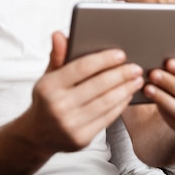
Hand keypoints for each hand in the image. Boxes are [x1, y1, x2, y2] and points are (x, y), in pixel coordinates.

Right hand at [28, 31, 143, 152]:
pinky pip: (107, 118)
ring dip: (125, 89)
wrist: (37, 136)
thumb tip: (59, 35)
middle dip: (121, 74)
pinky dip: (120, 105)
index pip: (81, 68)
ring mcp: (70, 125)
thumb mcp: (48, 77)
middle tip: (135, 67)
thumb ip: (58, 56)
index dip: (103, 60)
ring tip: (136, 79)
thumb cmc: (47, 100)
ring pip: (106, 102)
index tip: (121, 54)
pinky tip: (127, 94)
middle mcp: (58, 106)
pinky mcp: (81, 139)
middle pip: (98, 85)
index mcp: (48, 87)